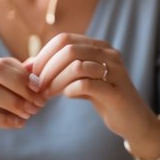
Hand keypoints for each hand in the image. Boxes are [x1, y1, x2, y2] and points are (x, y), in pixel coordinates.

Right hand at [0, 56, 45, 159]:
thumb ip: (12, 82)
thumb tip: (36, 66)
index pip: (1, 62)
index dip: (24, 74)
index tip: (41, 89)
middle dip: (20, 84)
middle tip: (38, 101)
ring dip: (14, 102)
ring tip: (30, 114)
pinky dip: (4, 119)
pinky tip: (18, 124)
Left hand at [28, 32, 158, 144]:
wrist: (133, 121)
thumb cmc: (103, 98)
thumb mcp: (80, 80)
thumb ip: (59, 70)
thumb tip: (27, 65)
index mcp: (99, 46)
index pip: (64, 39)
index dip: (43, 55)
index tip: (32, 74)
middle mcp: (109, 53)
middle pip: (68, 50)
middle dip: (46, 69)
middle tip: (37, 87)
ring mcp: (115, 71)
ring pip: (76, 66)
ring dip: (55, 82)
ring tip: (46, 95)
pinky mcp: (116, 91)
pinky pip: (86, 85)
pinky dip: (69, 90)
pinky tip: (67, 96)